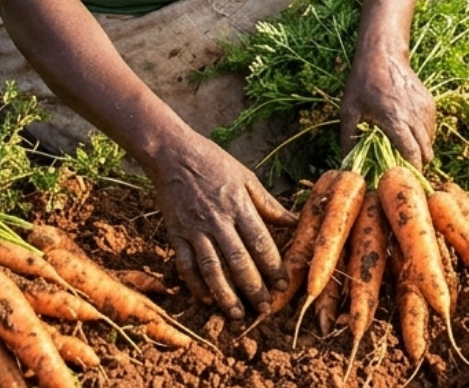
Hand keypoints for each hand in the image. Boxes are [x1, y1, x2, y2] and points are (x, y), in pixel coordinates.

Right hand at [146, 130, 295, 318]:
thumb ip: (269, 204)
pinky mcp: (175, 234)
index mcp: (239, 205)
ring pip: (211, 269)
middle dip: (253, 287)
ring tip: (238, 314)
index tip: (283, 284)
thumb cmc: (214, 163)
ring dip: (225, 295)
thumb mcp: (246, 177)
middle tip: (265, 308)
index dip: (273, 266)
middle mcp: (217, 220)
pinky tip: (206, 299)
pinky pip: (185, 265)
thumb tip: (295, 221)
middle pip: (238, 261)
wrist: (173, 154)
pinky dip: (195, 284)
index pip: (260, 242)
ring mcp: (194, 229)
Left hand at [341, 48, 435, 166]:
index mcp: (395, 121)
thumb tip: (347, 164)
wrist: (383, 54)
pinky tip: (408, 131)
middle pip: (426, 153)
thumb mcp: (349, 110)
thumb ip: (349, 139)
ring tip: (403, 149)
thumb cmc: (363, 82)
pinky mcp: (430, 103)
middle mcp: (415, 117)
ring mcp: (426, 109)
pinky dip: (423, 135)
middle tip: (401, 169)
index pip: (412, 156)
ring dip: (420, 150)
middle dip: (417, 164)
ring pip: (431, 142)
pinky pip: (432, 129)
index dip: (410, 171)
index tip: (400, 180)